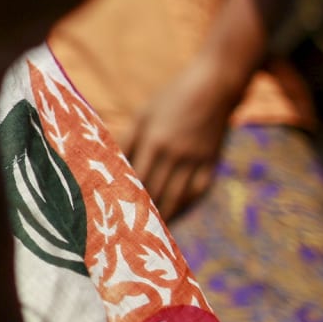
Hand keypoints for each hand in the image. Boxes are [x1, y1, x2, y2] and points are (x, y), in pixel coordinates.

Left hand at [126, 67, 229, 219]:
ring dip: (163, 217)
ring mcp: (196, 161)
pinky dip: (185, 207)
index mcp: (154, 140)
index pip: (136, 178)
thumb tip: (109, 164)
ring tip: (149, 234)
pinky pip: (198, 192)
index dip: (124, 198)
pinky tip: (174, 216)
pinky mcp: (211, 164)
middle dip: (141, 214)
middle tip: (126, 232)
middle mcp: (175, 154)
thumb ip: (127, 140)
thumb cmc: (171, 98)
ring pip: (177, 198)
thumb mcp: (144, 114)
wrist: (214, 87)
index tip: (113, 214)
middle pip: (156, 192)